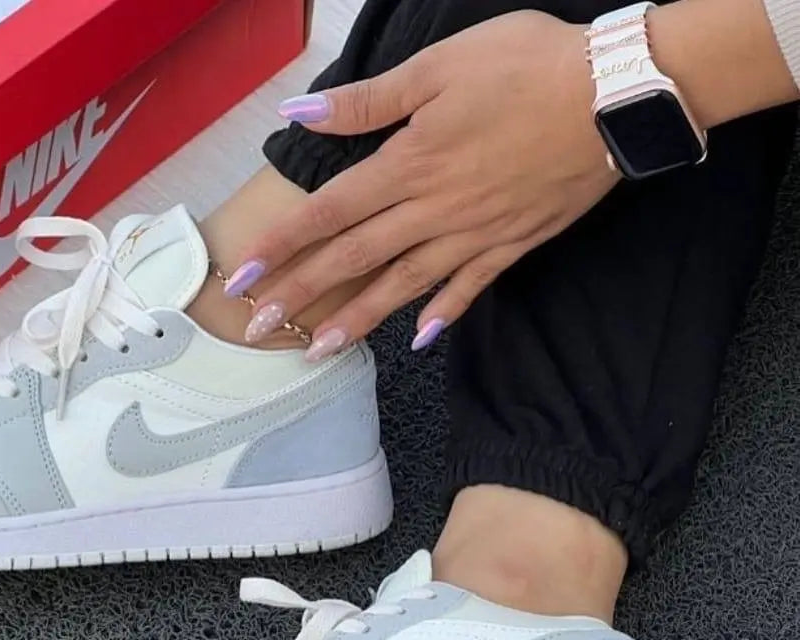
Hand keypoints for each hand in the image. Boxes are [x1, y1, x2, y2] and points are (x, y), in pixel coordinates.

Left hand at [228, 11, 618, 358]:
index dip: (283, 245)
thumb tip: (300, 114)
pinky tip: (419, 340)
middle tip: (258, 329)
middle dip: (301, 294)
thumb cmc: (527, 66)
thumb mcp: (439, 67)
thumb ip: (368, 101)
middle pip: (354, 259)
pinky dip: (444, 314)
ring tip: (318, 351)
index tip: (243, 276)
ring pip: (402, 285)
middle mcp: (433, 210)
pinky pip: (469, 287)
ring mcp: (473, 234)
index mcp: (409, 164)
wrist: (618, 93)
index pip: (329, 212)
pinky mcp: (512, 244)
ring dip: (357, 319)